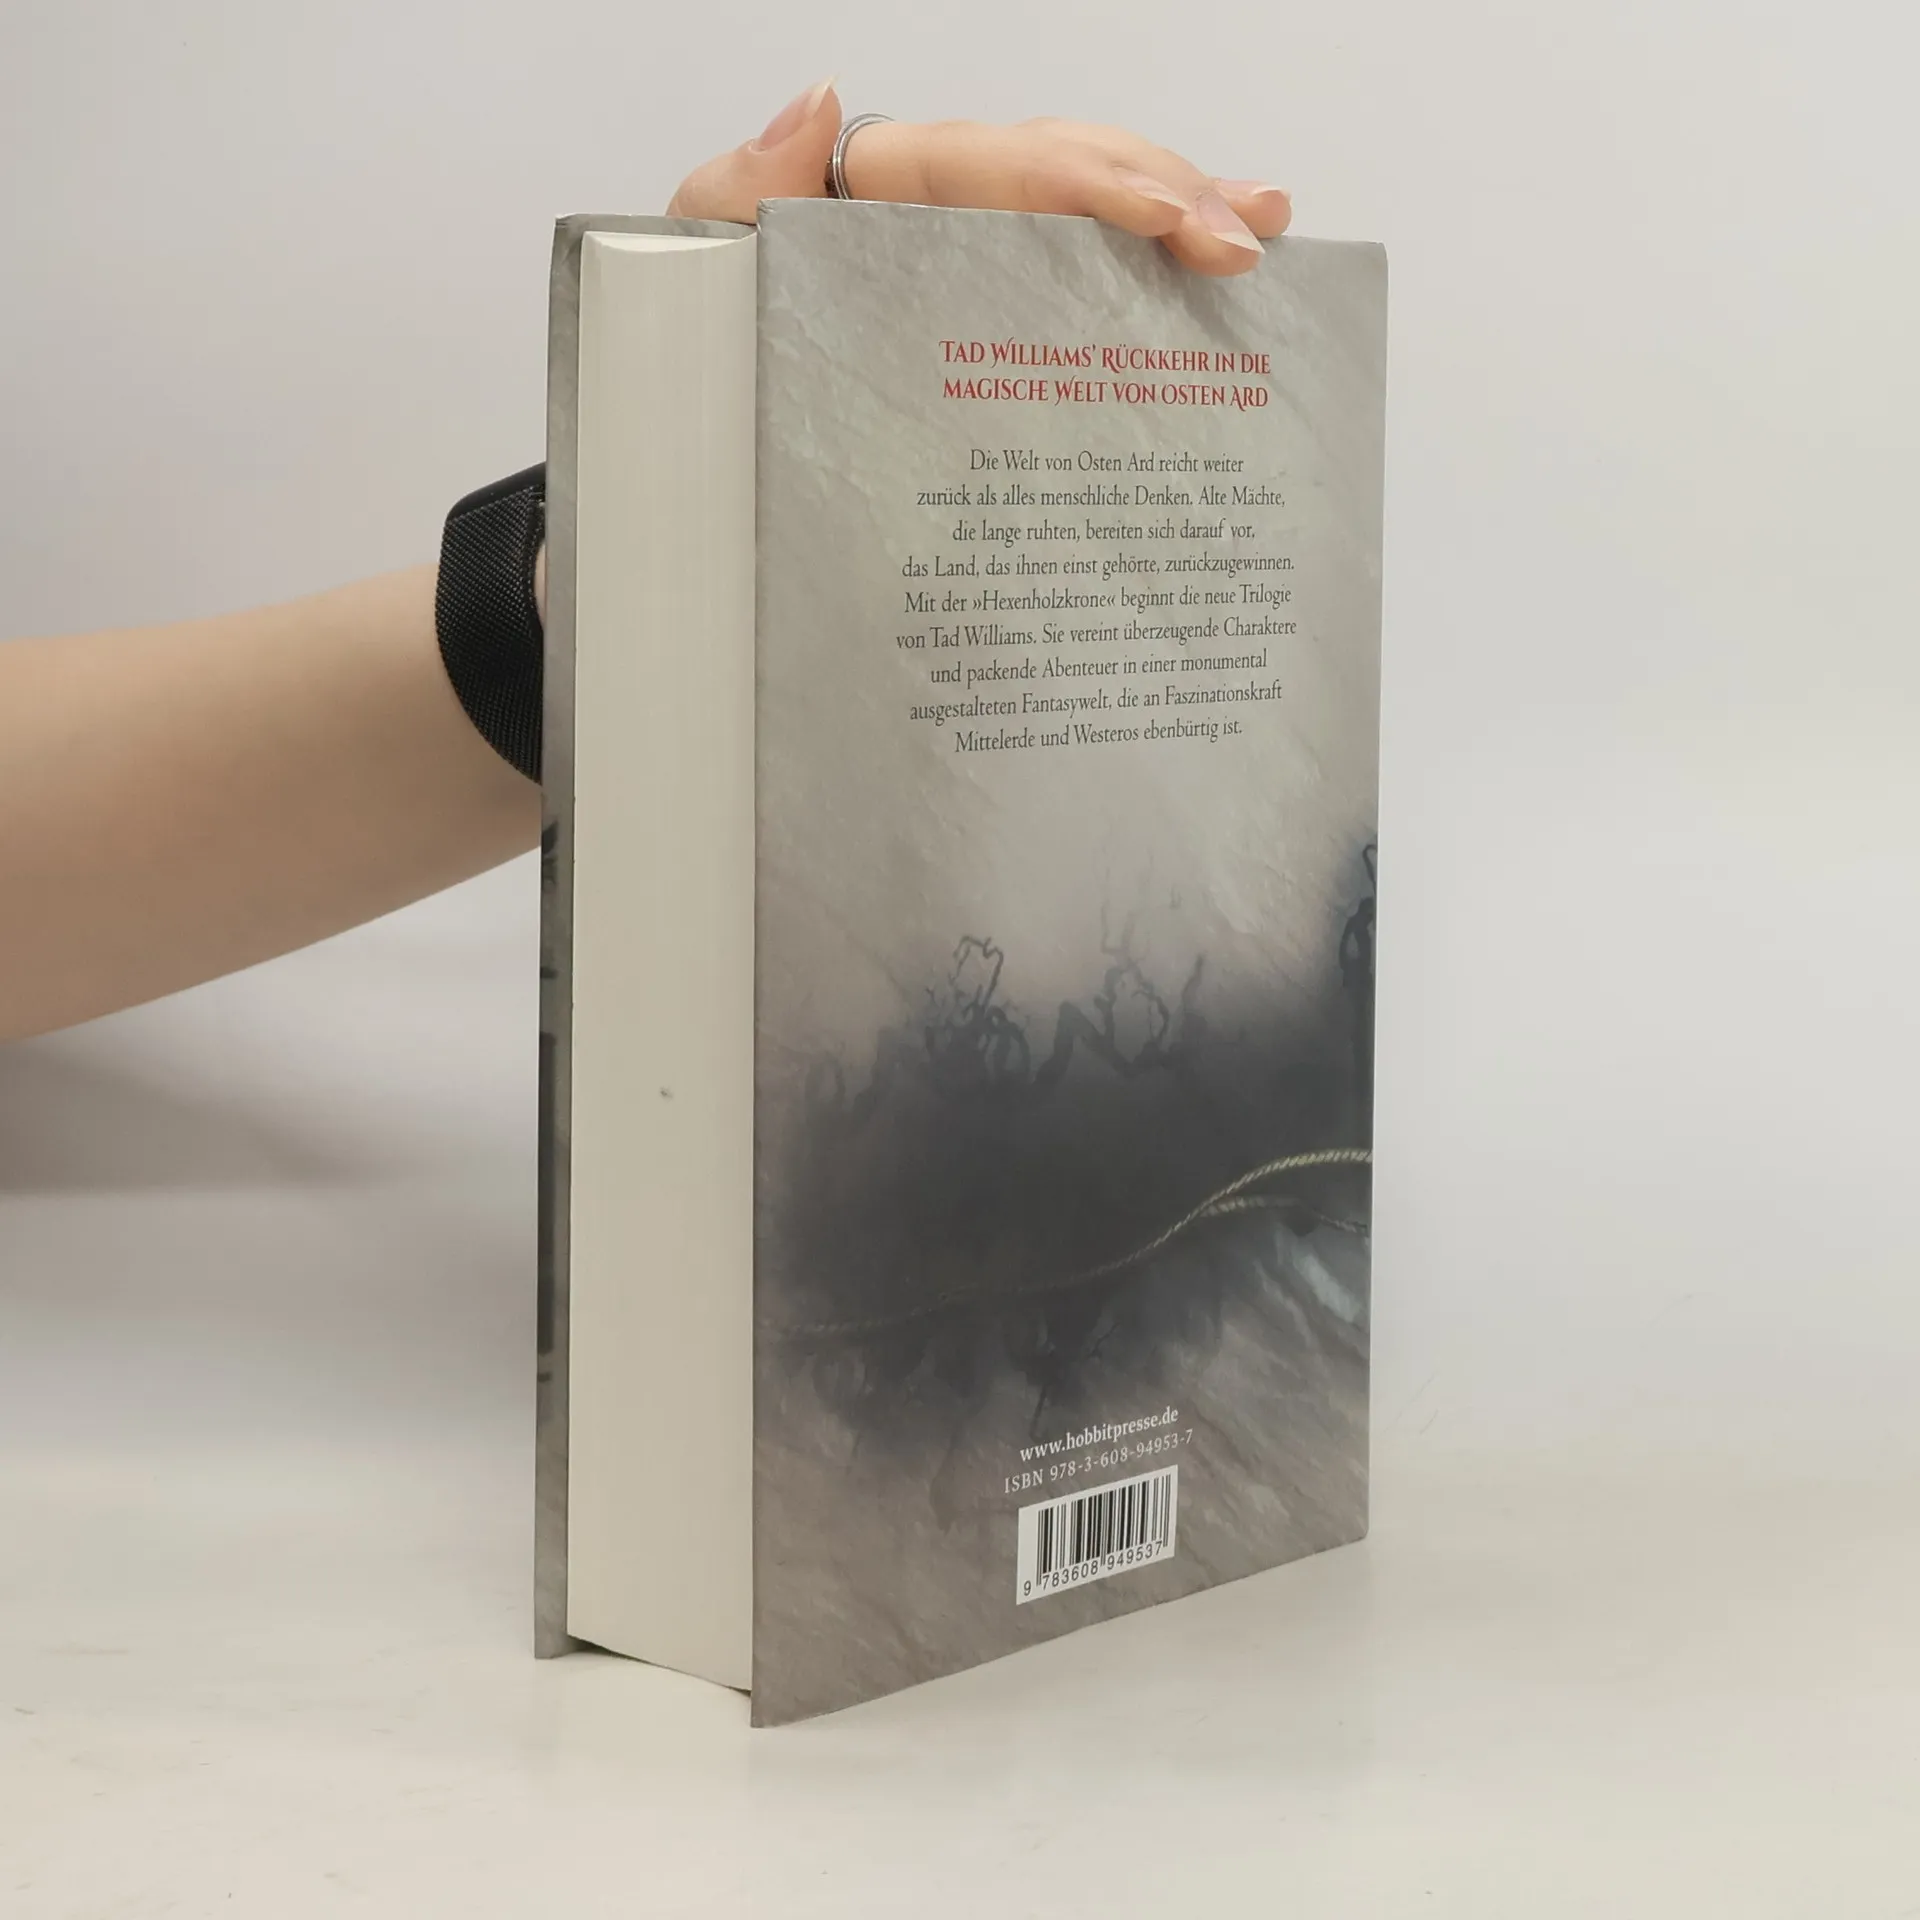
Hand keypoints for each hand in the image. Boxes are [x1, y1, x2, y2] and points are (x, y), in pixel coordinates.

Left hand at [667, 82, 1289, 276]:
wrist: (698, 415)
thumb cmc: (700, 329)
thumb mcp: (701, 252)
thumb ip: (743, 185)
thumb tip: (819, 101)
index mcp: (885, 186)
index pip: (1003, 167)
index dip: (1091, 187)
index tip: (1167, 221)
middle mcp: (947, 210)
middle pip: (1074, 174)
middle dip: (1167, 195)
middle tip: (1243, 242)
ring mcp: (979, 257)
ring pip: (1095, 215)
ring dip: (1187, 212)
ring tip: (1264, 229)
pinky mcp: (997, 313)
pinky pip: (1083, 280)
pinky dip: (1154, 272)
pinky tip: (1227, 266)